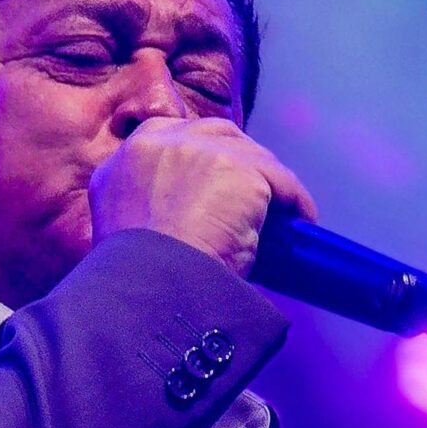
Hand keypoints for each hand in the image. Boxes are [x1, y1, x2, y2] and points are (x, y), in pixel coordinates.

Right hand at [88, 116, 316, 275]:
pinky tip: (302, 218)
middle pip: (215, 134)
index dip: (200, 158)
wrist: (152, 293)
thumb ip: (147, 213)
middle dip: (239, 160)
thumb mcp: (125, 237)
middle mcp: (156, 143)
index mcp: (124, 163)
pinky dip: (294, 198)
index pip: (171, 140)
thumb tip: (181, 220)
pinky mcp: (236, 167)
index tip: (217, 180)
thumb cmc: (139, 283)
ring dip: (268, 181)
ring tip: (283, 211)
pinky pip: (278, 178)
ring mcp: (197, 150)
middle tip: (255, 193)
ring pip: (249, 154)